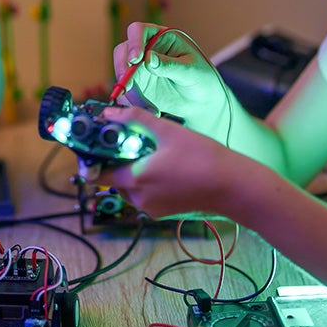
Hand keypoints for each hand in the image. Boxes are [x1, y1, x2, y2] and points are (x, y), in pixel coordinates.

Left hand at [99, 106, 248, 219]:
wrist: (231, 185)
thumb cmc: (201, 156)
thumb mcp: (167, 131)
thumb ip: (134, 119)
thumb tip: (109, 113)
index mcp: (134, 179)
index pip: (97, 174)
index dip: (95, 159)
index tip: (100, 144)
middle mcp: (138, 199)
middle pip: (113, 180)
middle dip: (118, 162)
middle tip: (131, 143)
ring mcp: (151, 208)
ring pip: (129, 189)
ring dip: (133, 172)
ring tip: (151, 153)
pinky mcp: (163, 213)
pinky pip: (145, 196)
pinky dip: (147, 183)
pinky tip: (164, 167)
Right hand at [112, 22, 234, 139]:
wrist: (203, 102)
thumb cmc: (201, 78)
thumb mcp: (190, 70)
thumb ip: (169, 65)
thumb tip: (148, 59)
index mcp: (161, 37)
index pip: (139, 31)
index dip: (134, 42)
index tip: (135, 59)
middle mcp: (145, 50)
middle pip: (122, 51)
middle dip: (122, 67)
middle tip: (127, 84)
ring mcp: (139, 68)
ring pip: (121, 74)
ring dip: (128, 89)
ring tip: (148, 105)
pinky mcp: (137, 86)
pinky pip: (126, 92)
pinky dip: (133, 102)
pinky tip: (151, 109)